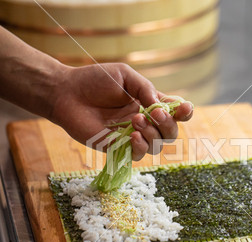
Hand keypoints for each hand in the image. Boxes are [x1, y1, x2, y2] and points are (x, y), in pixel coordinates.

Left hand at [50, 63, 192, 160]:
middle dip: (168, 124)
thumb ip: (145, 88)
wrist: (67, 92)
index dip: (184, 112)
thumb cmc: (95, 80)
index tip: (184, 108)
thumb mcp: (125, 75)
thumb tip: (159, 105)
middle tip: (153, 112)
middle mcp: (144, 121)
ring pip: (157, 146)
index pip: (174, 112)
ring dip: (153, 134)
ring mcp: (131, 136)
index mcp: (148, 103)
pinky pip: (136, 155)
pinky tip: (132, 135)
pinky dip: (139, 147)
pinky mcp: (116, 147)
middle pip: (170, 133)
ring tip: (136, 120)